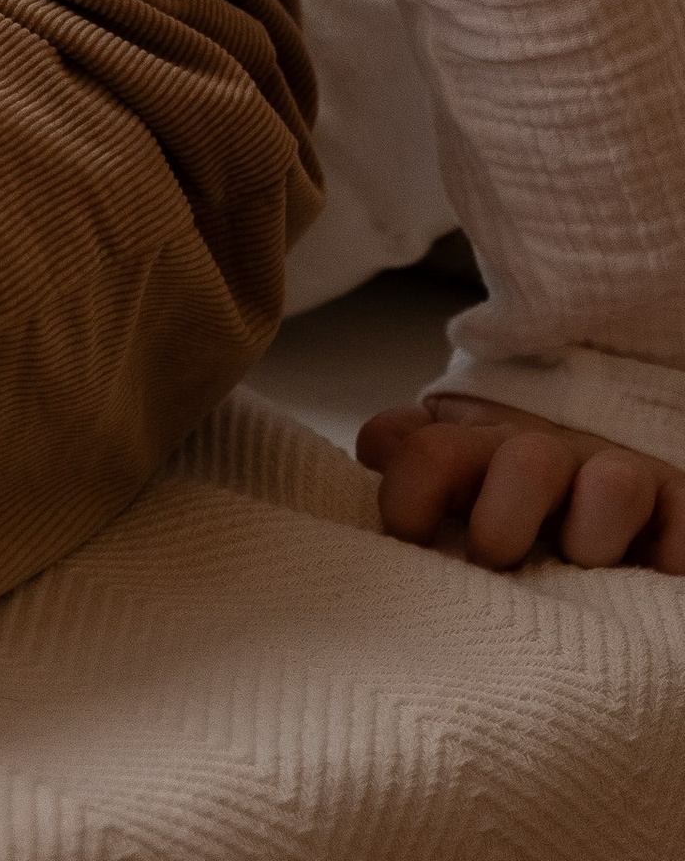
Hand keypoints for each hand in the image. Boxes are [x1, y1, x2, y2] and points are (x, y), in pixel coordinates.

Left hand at [359, 394, 684, 571]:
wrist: (601, 453)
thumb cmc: (510, 485)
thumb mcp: (462, 470)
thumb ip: (413, 460)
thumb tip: (372, 449)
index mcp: (485, 449)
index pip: (433, 452)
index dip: (410, 495)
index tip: (409, 541)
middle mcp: (552, 458)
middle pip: (527, 463)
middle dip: (505, 521)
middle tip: (495, 563)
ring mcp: (619, 479)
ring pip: (613, 486)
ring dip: (592, 537)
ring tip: (581, 570)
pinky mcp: (676, 506)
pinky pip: (681, 526)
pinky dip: (671, 554)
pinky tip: (655, 576)